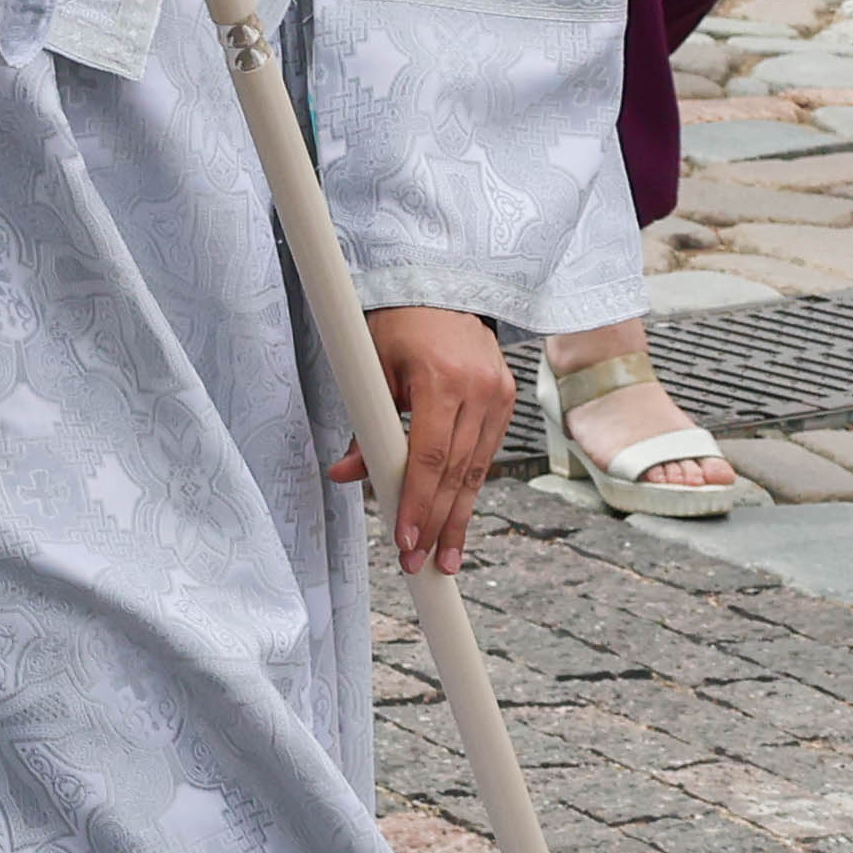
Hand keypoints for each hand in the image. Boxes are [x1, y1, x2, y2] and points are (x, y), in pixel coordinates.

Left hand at [326, 306, 514, 572]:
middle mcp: (479, 390)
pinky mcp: (507, 400)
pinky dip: (469, 489)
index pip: (429, 457)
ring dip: (458, 518)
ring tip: (444, 560)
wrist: (441, 288)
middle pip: (456, 473)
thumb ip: (365, 427)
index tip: (405, 540)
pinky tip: (457, 521)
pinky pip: (486, 456)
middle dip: (437, 524)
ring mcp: (499, 395)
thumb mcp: (371, 370)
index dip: (417, 503)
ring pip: (477, 471)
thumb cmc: (396, 326)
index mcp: (441, 379)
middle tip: (419, 564)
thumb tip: (344, 475)